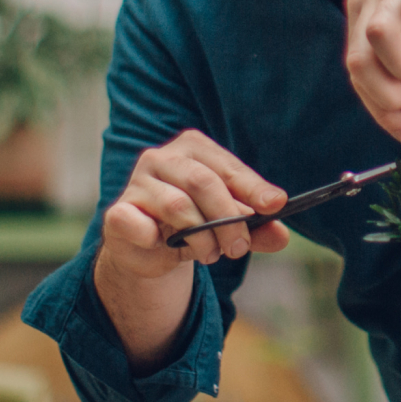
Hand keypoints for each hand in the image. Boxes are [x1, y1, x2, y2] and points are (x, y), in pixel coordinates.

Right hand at [100, 129, 289, 278]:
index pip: (227, 167)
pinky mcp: (118, 211)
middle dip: (228, 219)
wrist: (150, 250)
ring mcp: (136, 182)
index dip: (253, 187)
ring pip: (178, 206)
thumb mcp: (230, 226)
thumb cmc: (195, 226)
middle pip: (203, 182)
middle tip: (238, 248)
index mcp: (193, 148)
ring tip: (209, 253)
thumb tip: (282, 236)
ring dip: (201, 237)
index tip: (276, 205)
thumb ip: (256, 229)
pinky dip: (155, 239)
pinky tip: (162, 244)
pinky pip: (139, 224)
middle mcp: (161, 157)